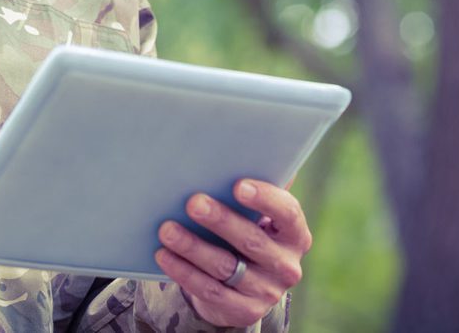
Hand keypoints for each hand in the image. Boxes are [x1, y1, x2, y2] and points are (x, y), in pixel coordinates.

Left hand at [154, 179, 311, 327]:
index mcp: (295, 233)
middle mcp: (286, 264)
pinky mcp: (243, 310)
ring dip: (193, 246)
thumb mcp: (258, 217)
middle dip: (220, 220)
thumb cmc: (249, 233)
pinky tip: (164, 255)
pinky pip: (209, 290)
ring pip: (225, 266)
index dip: (265, 198)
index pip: (288, 213)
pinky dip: (184, 272)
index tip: (238, 185)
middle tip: (193, 202)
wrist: (246, 288)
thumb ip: (256, 190)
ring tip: (167, 228)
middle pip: (251, 240)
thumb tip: (245, 148)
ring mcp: (266, 291)